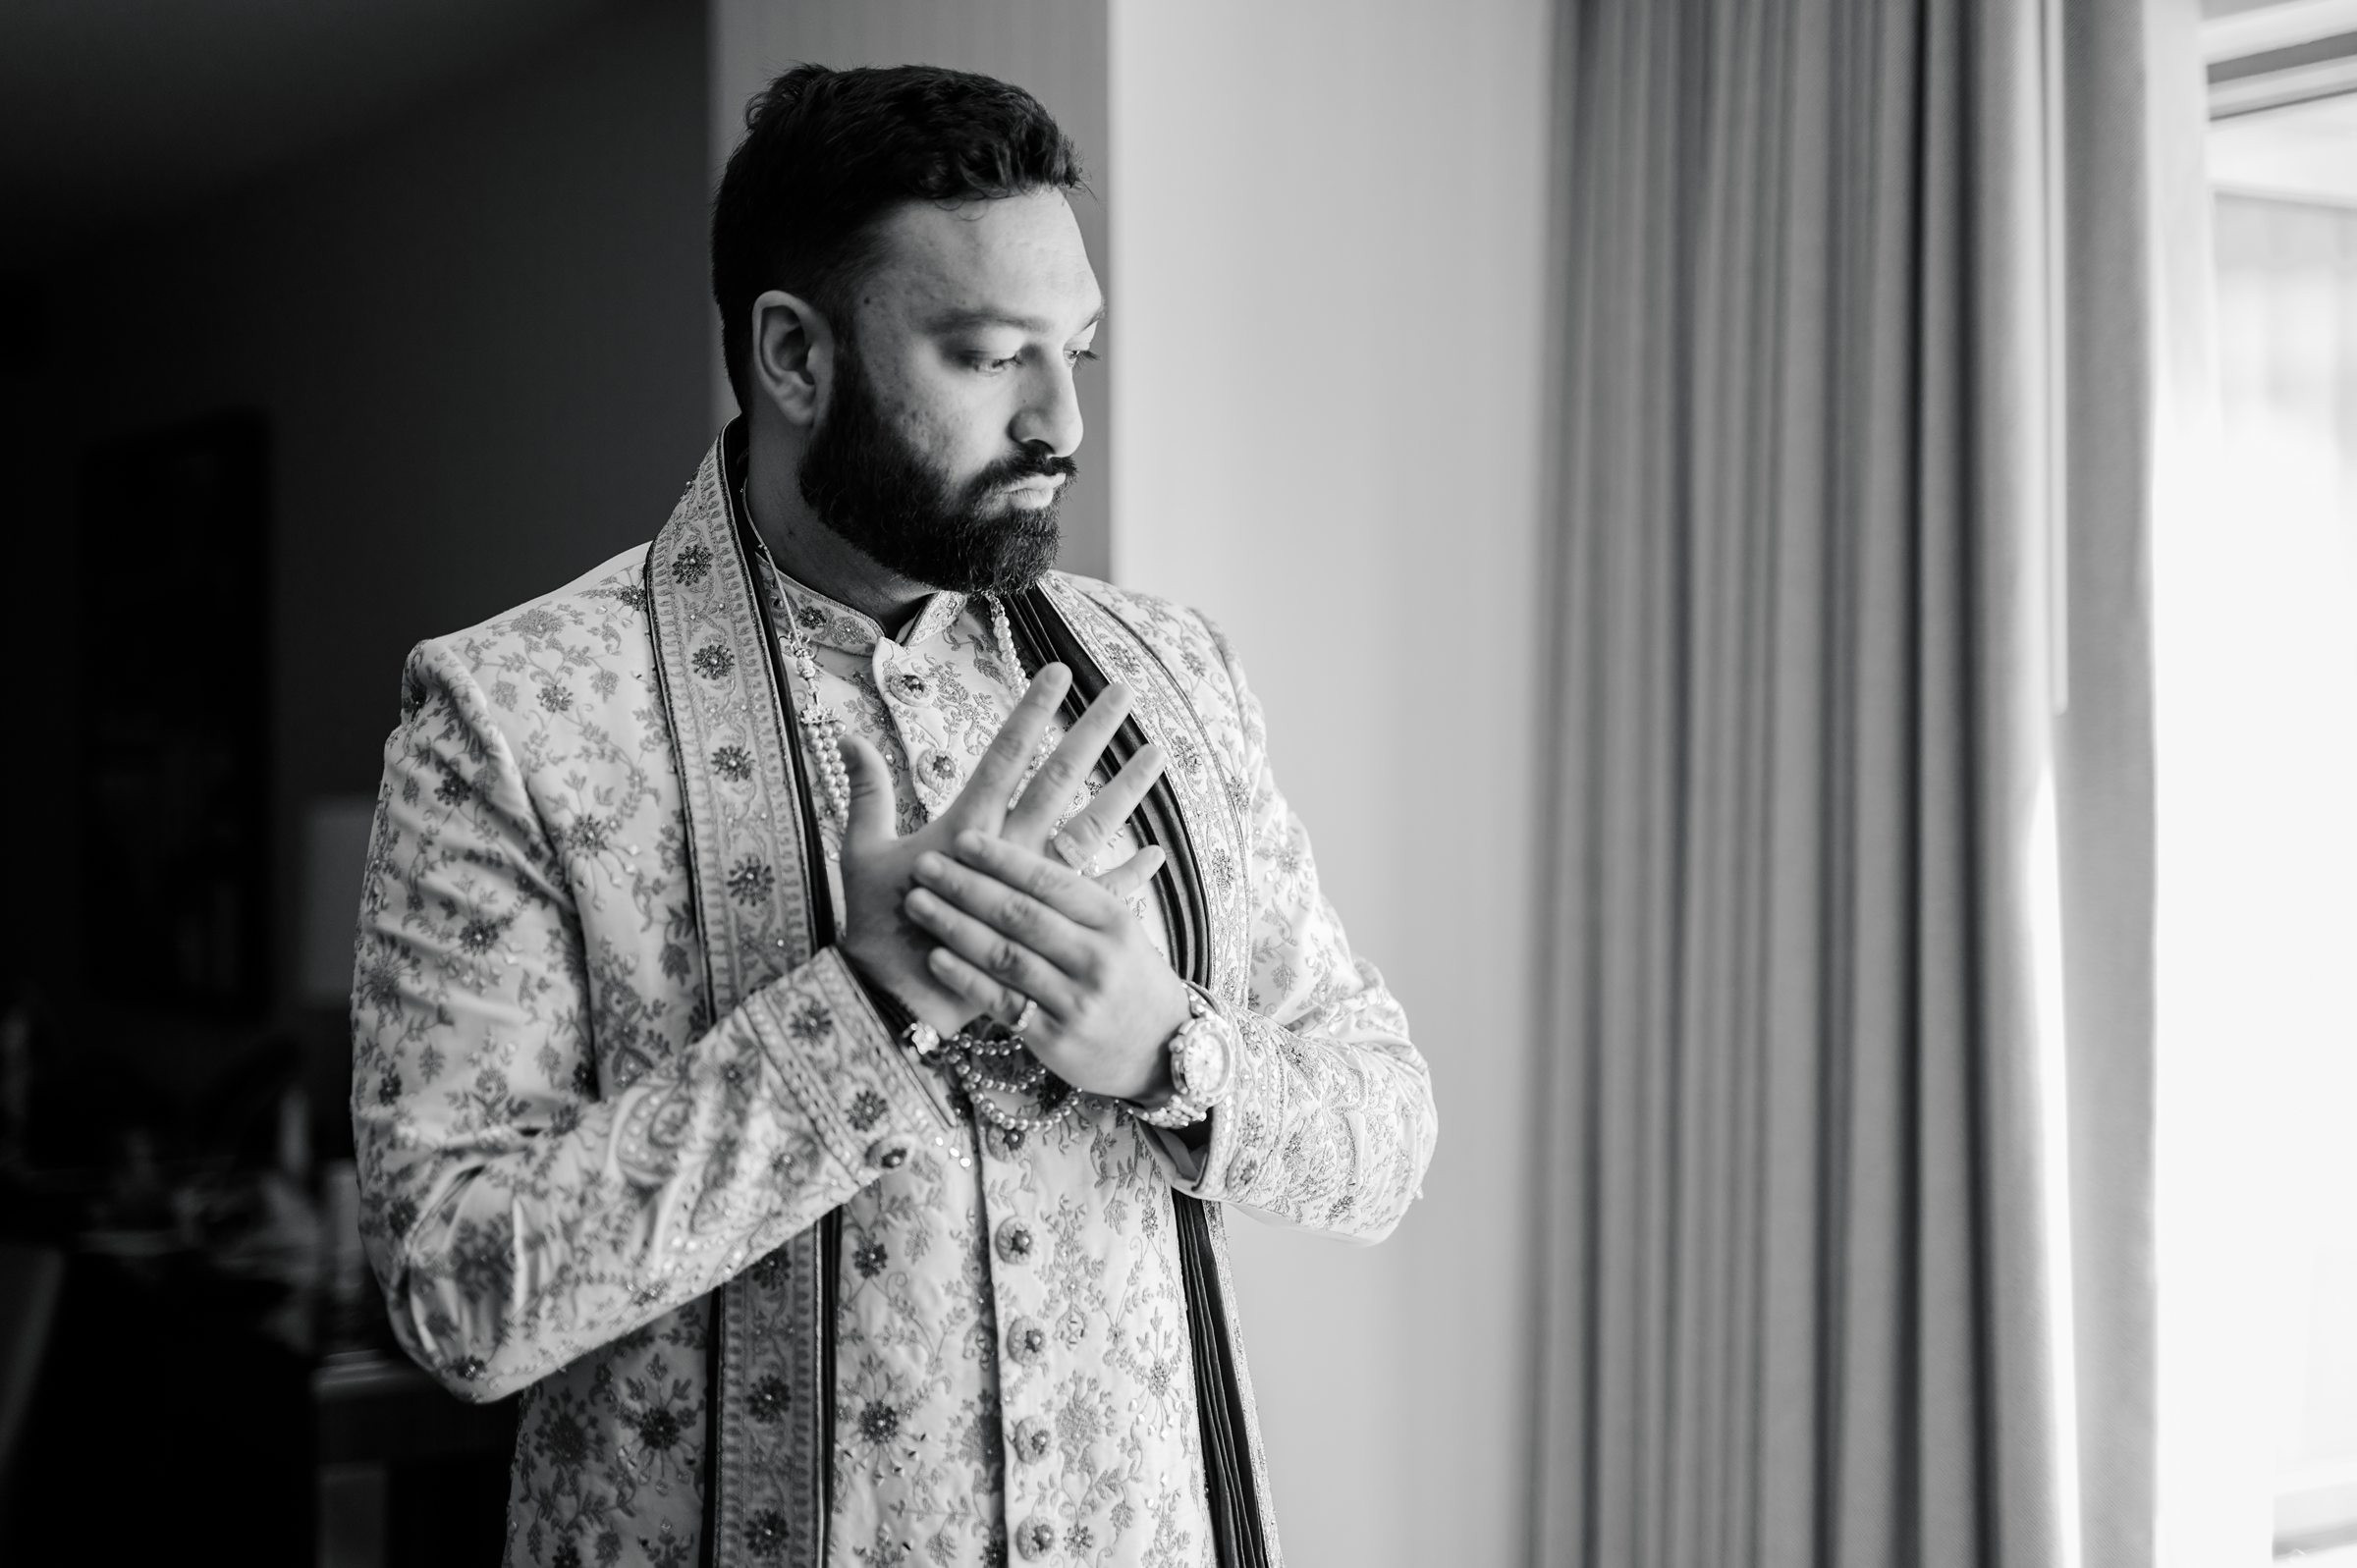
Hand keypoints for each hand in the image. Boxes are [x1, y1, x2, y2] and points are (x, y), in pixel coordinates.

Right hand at [836, 665, 1169, 1032]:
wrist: (896, 1000)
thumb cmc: (875, 926)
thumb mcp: (861, 853)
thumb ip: (865, 792)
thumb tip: (847, 735)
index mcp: (965, 827)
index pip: (1005, 755)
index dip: (1031, 711)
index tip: (1058, 672)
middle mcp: (1008, 849)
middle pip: (1058, 779)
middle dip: (1090, 732)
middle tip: (1123, 692)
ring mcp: (1033, 888)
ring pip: (1090, 827)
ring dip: (1125, 789)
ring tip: (1157, 753)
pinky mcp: (1046, 928)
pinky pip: (1098, 896)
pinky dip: (1129, 874)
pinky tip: (1157, 851)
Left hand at [903, 830, 1193, 1101]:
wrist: (1162, 1051)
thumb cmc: (1131, 978)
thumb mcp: (1121, 930)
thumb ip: (1079, 896)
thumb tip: (1038, 837)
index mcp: (1113, 920)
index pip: (1051, 881)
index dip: (1003, 859)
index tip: (962, 839)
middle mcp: (1097, 958)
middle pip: (1021, 915)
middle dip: (966, 886)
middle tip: (924, 866)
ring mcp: (1076, 1001)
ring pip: (1006, 956)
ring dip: (954, 926)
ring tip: (917, 903)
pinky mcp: (1055, 1039)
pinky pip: (1003, 1003)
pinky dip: (966, 978)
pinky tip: (935, 957)